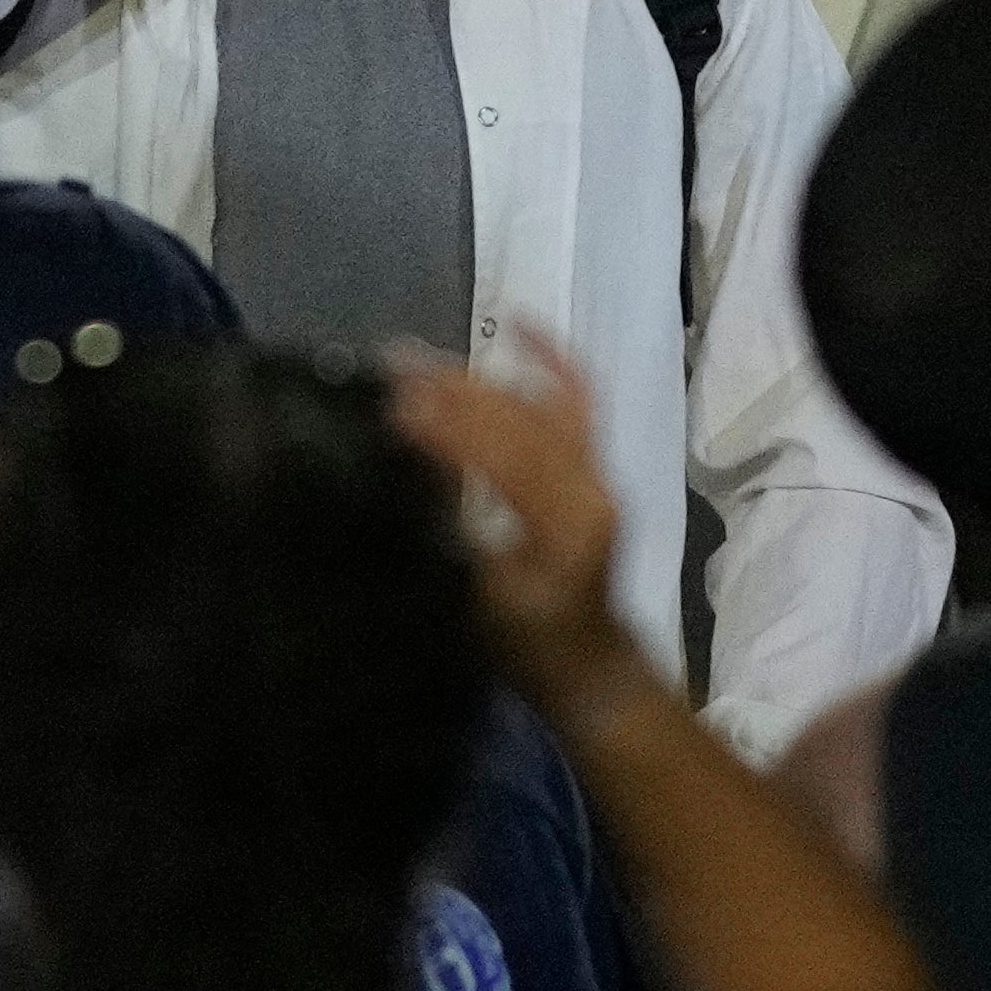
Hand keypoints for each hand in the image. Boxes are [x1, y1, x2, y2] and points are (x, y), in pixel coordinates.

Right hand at [392, 325, 638, 714]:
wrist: (586, 664)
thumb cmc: (526, 648)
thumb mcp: (476, 603)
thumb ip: (451, 535)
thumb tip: (410, 470)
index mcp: (568, 528)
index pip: (505, 459)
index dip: (447, 429)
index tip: (393, 409)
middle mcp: (592, 487)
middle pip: (521, 421)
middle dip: (454, 392)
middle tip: (391, 372)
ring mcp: (599, 470)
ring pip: (538, 406)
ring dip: (477, 379)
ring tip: (417, 362)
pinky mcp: (595, 464)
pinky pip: (577, 399)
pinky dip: (549, 360)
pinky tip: (516, 326)